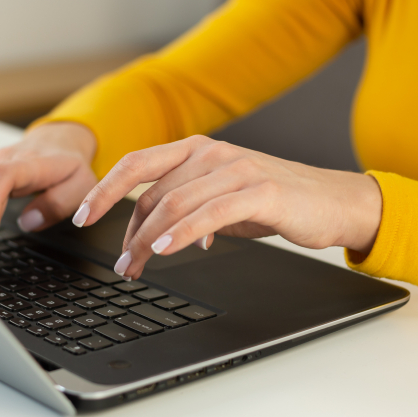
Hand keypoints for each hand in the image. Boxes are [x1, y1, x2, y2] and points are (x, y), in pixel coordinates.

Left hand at [72, 135, 381, 279]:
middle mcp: (213, 153)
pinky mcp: (260, 192)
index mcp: (199, 151)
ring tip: (137, 266)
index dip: (104, 189)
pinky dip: (182, 233)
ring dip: (148, 239)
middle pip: (152, 191)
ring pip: (174, 204)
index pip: (138, 164)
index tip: (82, 215)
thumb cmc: (280, 201)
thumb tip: (167, 236)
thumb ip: (192, 208)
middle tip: (122, 264)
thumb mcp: (225, 200)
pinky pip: (209, 213)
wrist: (335, 202)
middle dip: (128, 231)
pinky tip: (166, 251)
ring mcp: (237, 169)